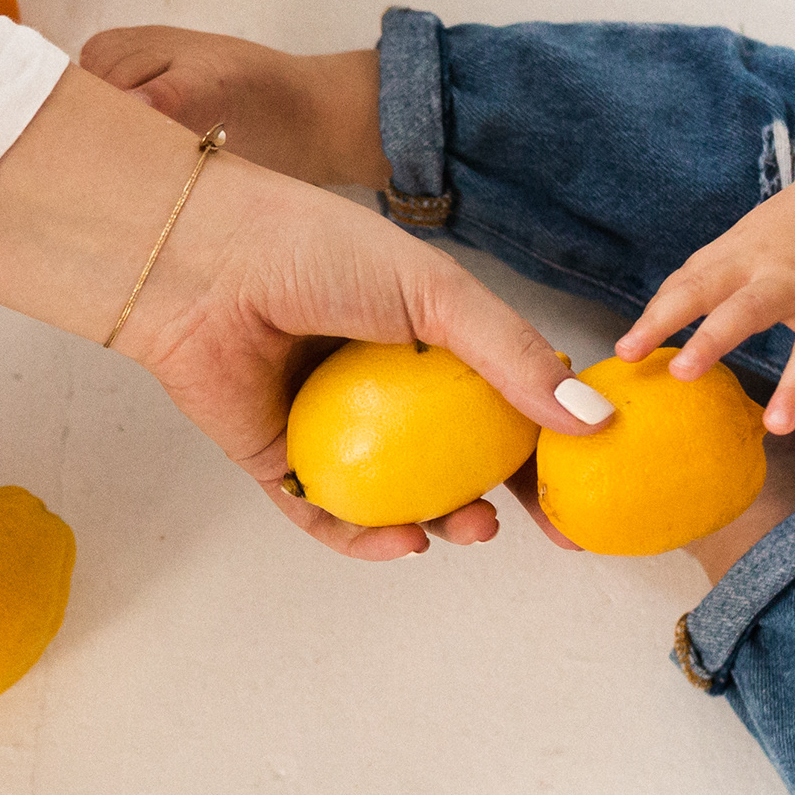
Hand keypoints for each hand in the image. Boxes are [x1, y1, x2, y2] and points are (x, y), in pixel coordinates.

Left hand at [124, 156, 592, 559]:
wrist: (202, 262)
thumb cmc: (316, 251)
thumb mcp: (435, 294)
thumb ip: (511, 356)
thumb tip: (593, 421)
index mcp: (423, 340)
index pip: (498, 404)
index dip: (543, 447)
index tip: (582, 486)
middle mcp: (380, 388)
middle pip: (452, 460)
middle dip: (499, 499)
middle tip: (538, 527)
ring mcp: (329, 428)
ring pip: (395, 498)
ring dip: (441, 524)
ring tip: (470, 529)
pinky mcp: (275, 460)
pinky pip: (326, 515)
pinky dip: (365, 538)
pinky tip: (405, 542)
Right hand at [616, 177, 794, 432]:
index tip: (774, 426)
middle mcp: (792, 277)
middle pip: (747, 309)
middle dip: (711, 340)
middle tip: (680, 373)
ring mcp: (757, 254)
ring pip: (702, 283)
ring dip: (662, 315)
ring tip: (627, 350)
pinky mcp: (733, 240)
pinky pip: (692, 270)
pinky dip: (663, 298)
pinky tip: (640, 328)